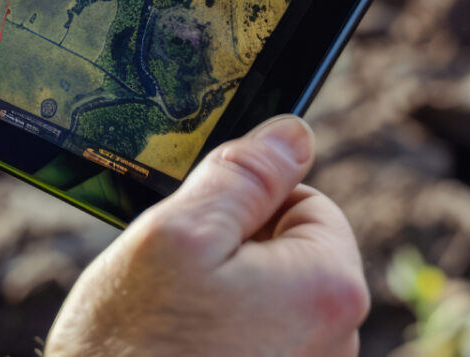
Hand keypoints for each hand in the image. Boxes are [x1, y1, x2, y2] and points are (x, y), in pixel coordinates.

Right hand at [45, 116, 368, 356]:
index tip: (202, 232)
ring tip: (175, 325)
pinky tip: (181, 353)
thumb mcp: (177, 234)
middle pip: (292, 257)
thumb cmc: (132, 350)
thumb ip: (243, 176)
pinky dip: (222, 341)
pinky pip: (259, 345)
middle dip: (237, 255)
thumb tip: (293, 134)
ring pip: (271, 304)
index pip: (309, 203)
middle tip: (180, 282)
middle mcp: (337, 348)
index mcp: (329, 291)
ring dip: (225, 301)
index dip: (249, 204)